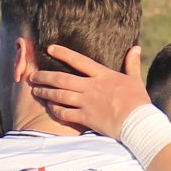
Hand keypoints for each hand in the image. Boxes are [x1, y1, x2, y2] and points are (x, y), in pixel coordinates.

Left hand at [28, 43, 149, 138]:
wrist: (138, 123)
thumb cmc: (138, 102)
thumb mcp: (135, 80)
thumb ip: (132, 64)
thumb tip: (136, 47)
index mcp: (103, 75)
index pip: (79, 60)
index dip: (63, 53)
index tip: (50, 48)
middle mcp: (91, 87)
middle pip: (62, 79)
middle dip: (45, 76)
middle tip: (33, 75)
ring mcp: (87, 103)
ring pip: (60, 95)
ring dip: (46, 92)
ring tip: (35, 90)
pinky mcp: (86, 118)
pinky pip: (65, 113)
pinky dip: (55, 109)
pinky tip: (49, 107)